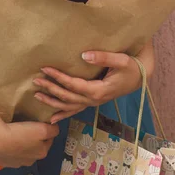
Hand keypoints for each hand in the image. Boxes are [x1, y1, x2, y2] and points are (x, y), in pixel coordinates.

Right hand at [0, 121, 59, 168]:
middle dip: (36, 139)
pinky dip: (11, 149)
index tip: (41, 123)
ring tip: (16, 134)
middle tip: (28, 128)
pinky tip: (7, 141)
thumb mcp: (42, 129)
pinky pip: (11, 154)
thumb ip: (52, 129)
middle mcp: (32, 160)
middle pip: (37, 146)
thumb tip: (55, 128)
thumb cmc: (21, 133)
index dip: (46, 130)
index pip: (50, 139)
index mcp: (42, 152)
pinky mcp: (5, 162)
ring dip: (23, 145)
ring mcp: (17, 163)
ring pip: (24, 151)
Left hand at [33, 40, 154, 123]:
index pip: (73, 84)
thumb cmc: (131, 67)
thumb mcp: (121, 60)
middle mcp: (94, 99)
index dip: (58, 77)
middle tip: (35, 80)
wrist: (140, 78)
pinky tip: (51, 119)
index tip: (45, 69)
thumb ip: (103, 57)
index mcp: (98, 90)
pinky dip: (63, 114)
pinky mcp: (93, 102)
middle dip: (50, 88)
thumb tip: (84, 55)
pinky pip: (75, 110)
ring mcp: (93, 103)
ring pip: (69, 106)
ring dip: (52, 101)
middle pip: (67, 96)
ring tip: (36, 96)